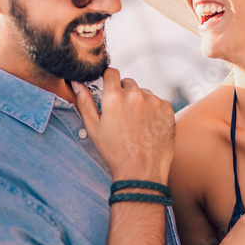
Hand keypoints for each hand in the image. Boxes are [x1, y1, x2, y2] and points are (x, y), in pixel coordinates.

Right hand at [72, 68, 174, 184]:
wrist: (142, 172)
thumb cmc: (115, 152)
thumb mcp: (94, 129)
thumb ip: (84, 102)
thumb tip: (77, 83)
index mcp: (115, 98)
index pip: (112, 72)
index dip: (109, 79)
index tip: (109, 87)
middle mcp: (136, 95)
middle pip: (128, 83)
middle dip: (124, 93)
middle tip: (121, 114)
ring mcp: (154, 101)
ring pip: (144, 93)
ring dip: (139, 102)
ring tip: (135, 124)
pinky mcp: (167, 109)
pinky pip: (158, 102)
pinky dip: (153, 110)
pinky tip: (148, 127)